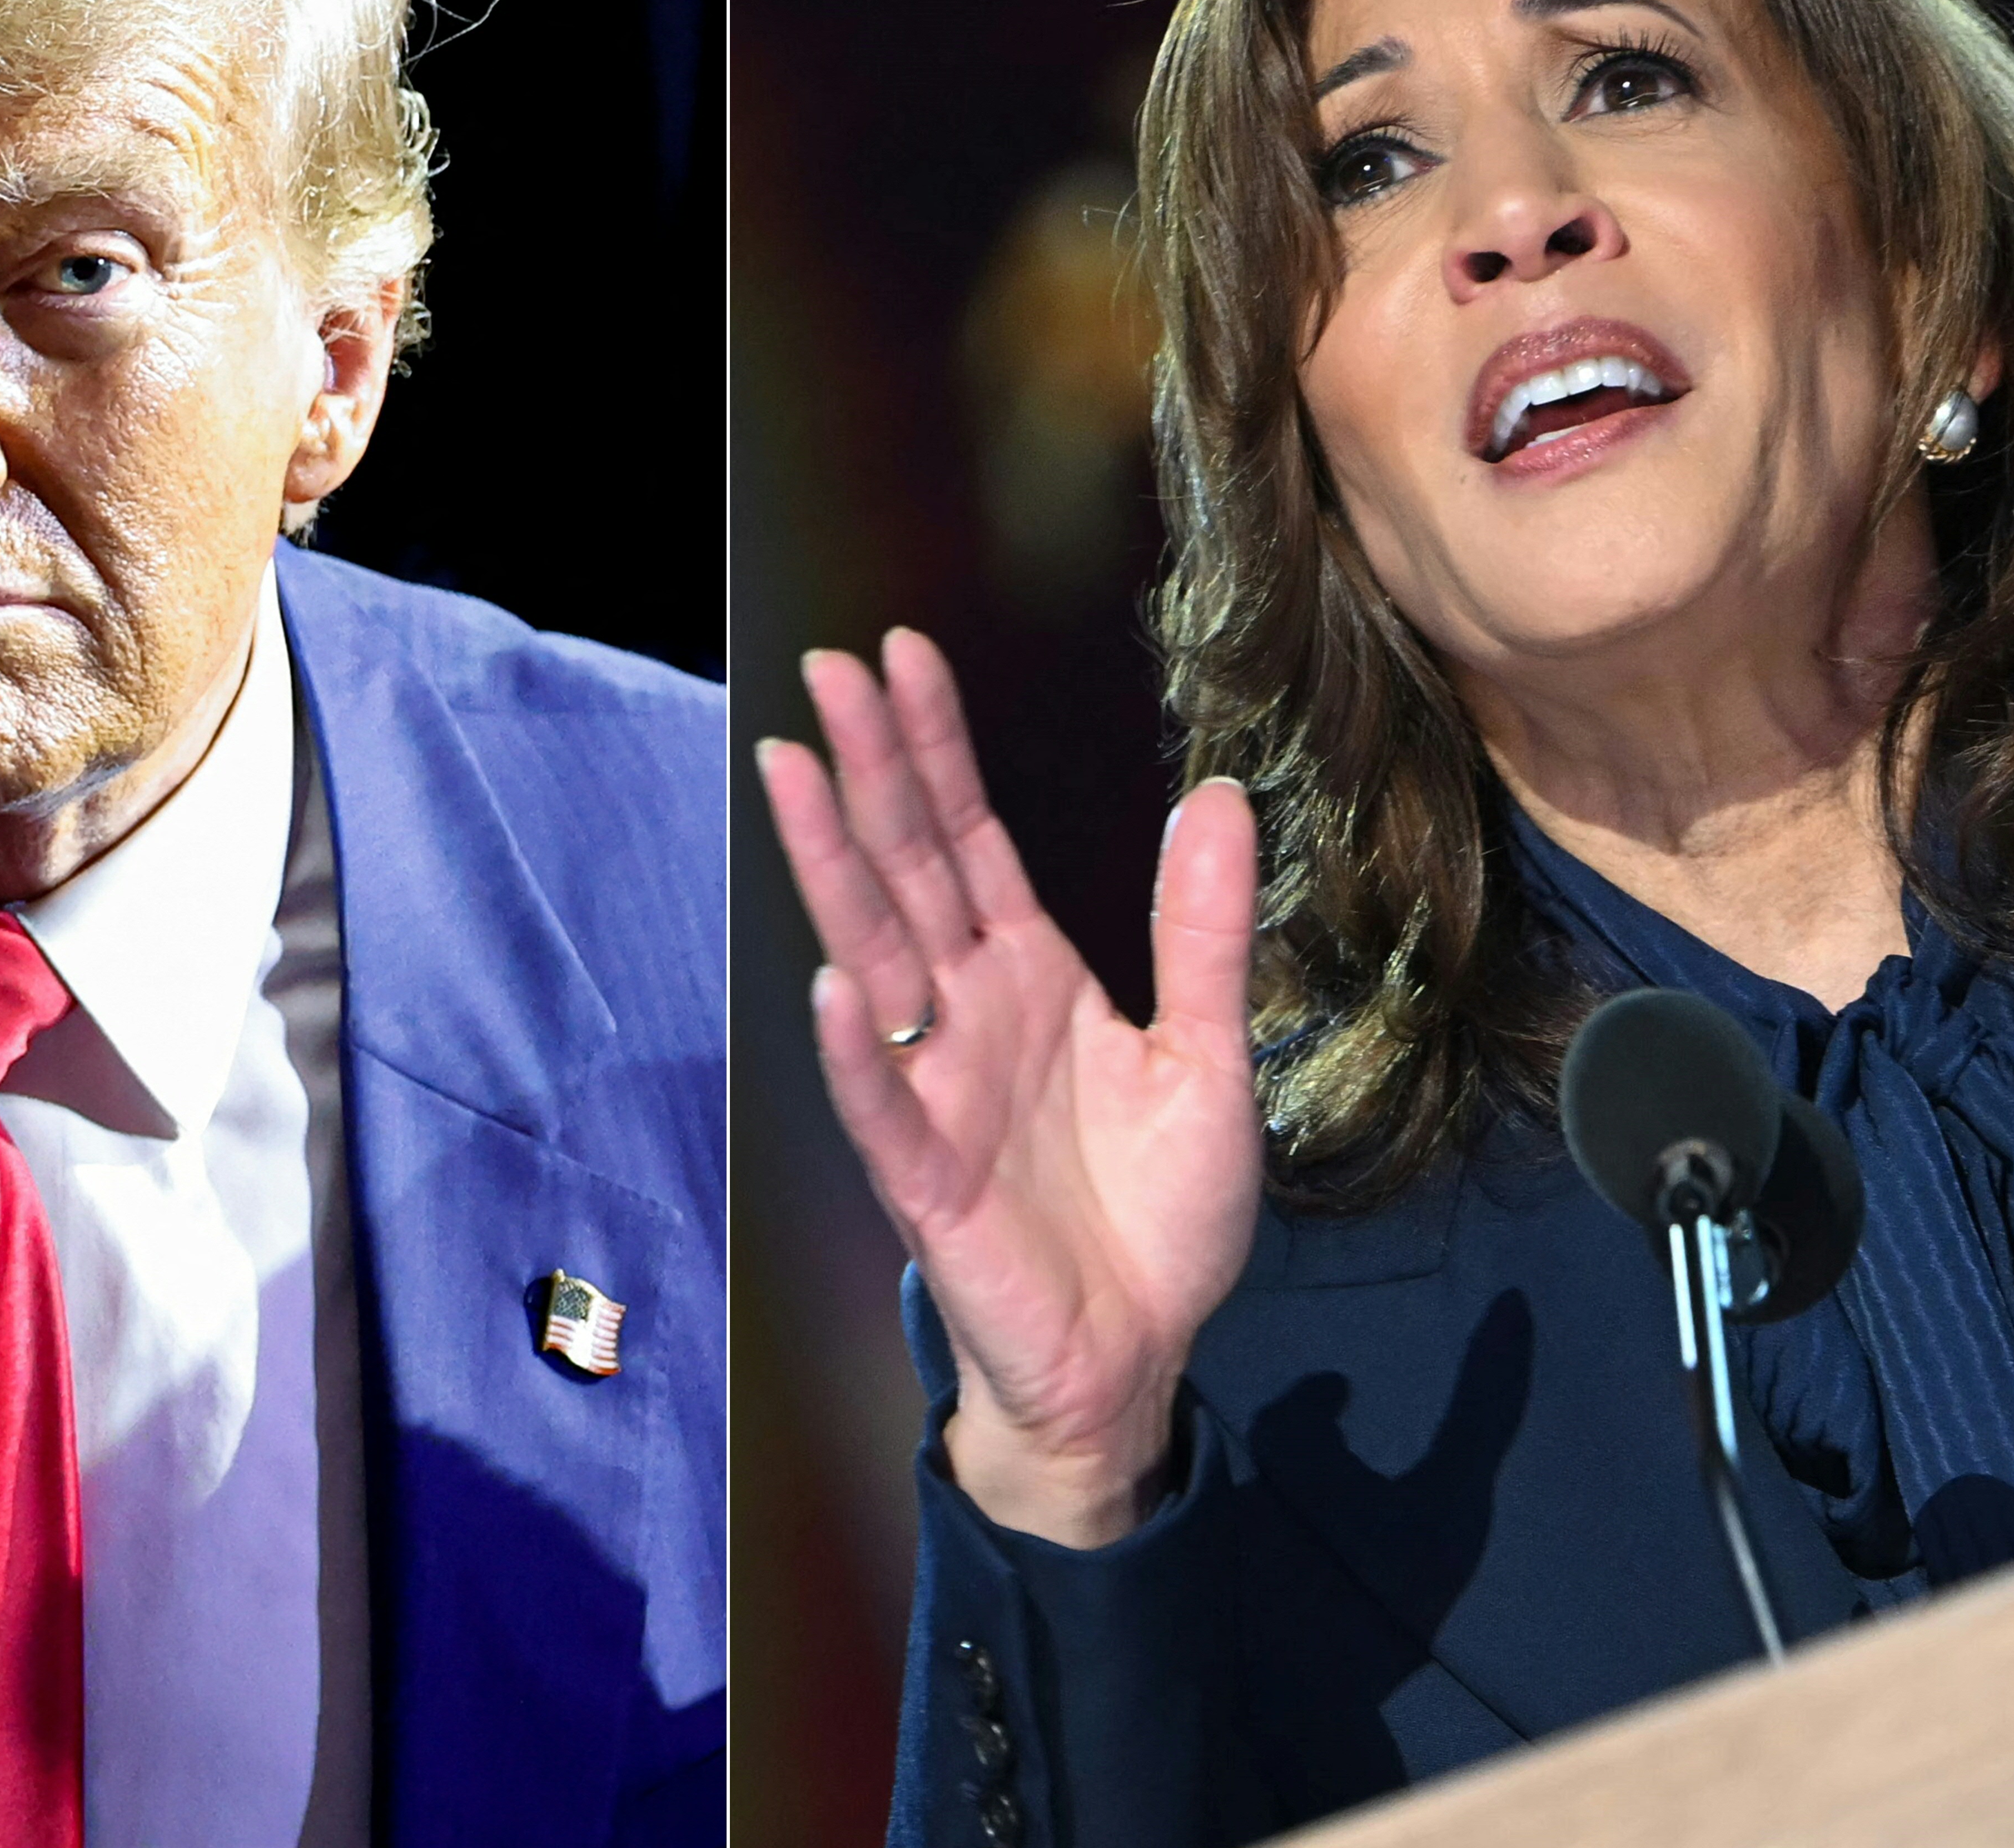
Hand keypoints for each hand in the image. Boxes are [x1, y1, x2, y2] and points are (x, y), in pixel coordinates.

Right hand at [757, 628, 1264, 1547]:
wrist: (1136, 1359)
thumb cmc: (1157, 1219)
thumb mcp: (1208, 1058)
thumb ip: (1203, 933)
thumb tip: (1220, 795)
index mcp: (1028, 977)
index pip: (967, 839)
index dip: (935, 748)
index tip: (902, 654)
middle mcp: (966, 1017)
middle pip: (906, 871)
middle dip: (867, 770)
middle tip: (826, 669)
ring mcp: (936, 1092)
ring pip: (872, 957)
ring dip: (831, 868)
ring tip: (793, 774)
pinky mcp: (928, 1180)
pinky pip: (883, 1104)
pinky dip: (856, 1048)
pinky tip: (833, 982)